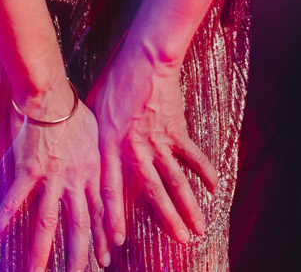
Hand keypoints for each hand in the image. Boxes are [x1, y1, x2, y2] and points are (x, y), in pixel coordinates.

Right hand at [0, 95, 106, 271]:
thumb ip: (95, 158)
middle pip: (79, 226)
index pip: (102, 212)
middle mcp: (75, 180)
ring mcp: (51, 178)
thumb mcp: (96, 135)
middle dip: (79, 256)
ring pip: (47, 223)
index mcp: (92, 172)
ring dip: (41, 252)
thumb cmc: (72, 109)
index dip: (104, 236)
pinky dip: (2, 221)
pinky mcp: (28, 170)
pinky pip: (14, 201)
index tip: (107, 256)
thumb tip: (93, 166)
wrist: (51, 93)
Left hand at [89, 40, 218, 249]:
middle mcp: (135, 148)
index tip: (115, 242)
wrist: (143, 58)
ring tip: (199, 229)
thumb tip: (85, 156)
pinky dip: (205, 171)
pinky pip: (193, 155)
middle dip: (166, 221)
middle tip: (178, 243)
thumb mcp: (94, 110)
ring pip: (176, 180)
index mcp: (109, 146)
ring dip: (189, 206)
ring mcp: (158, 140)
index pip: (109, 189)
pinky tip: (215, 188)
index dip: (112, 217)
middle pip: (152, 192)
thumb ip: (94, 138)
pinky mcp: (176, 130)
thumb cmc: (115, 80)